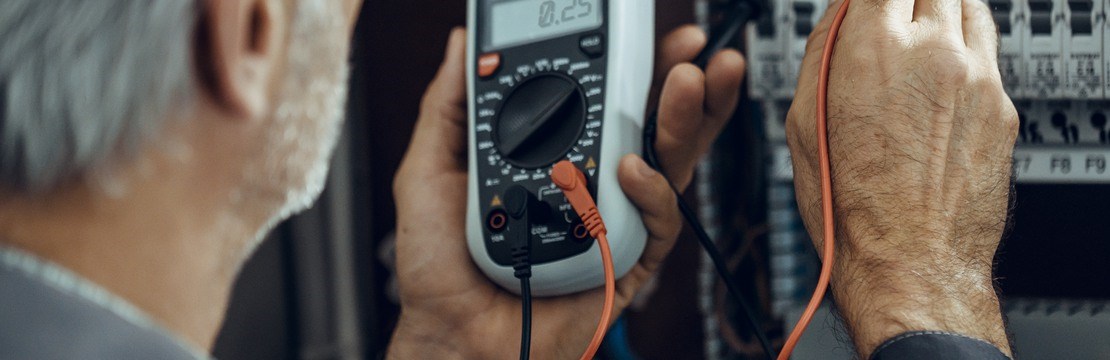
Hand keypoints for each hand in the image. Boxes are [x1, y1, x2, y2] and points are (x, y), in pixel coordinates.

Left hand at [388, 27, 744, 358]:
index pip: (606, 99)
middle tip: (698, 53)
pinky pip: (658, 223)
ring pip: (669, 165)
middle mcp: (592, 184)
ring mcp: (613, 221)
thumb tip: (462, 45)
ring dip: (686, 122)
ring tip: (688, 85)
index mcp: (555, 155)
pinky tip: (632, 170)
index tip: (646, 35)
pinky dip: (651, 193)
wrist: (450, 333)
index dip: (634, 65)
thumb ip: (449, 104)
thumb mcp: (430, 168)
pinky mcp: (626, 261)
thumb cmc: (438, 264)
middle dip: (684, 84)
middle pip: (652, 126)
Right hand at [786, 0, 1015, 356]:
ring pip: (967, 5)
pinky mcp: (1002, 105)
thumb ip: (822, 53)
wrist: (910, 261)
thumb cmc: (850, 206)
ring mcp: (975, 76)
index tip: (861, 8)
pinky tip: (942, 78)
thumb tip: (837, 18)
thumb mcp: (803, 122)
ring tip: (920, 37)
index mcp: (874, 48)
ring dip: (940, 10)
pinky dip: (965, 49)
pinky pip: (988, 52)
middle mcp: (932, 52)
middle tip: (889, 21)